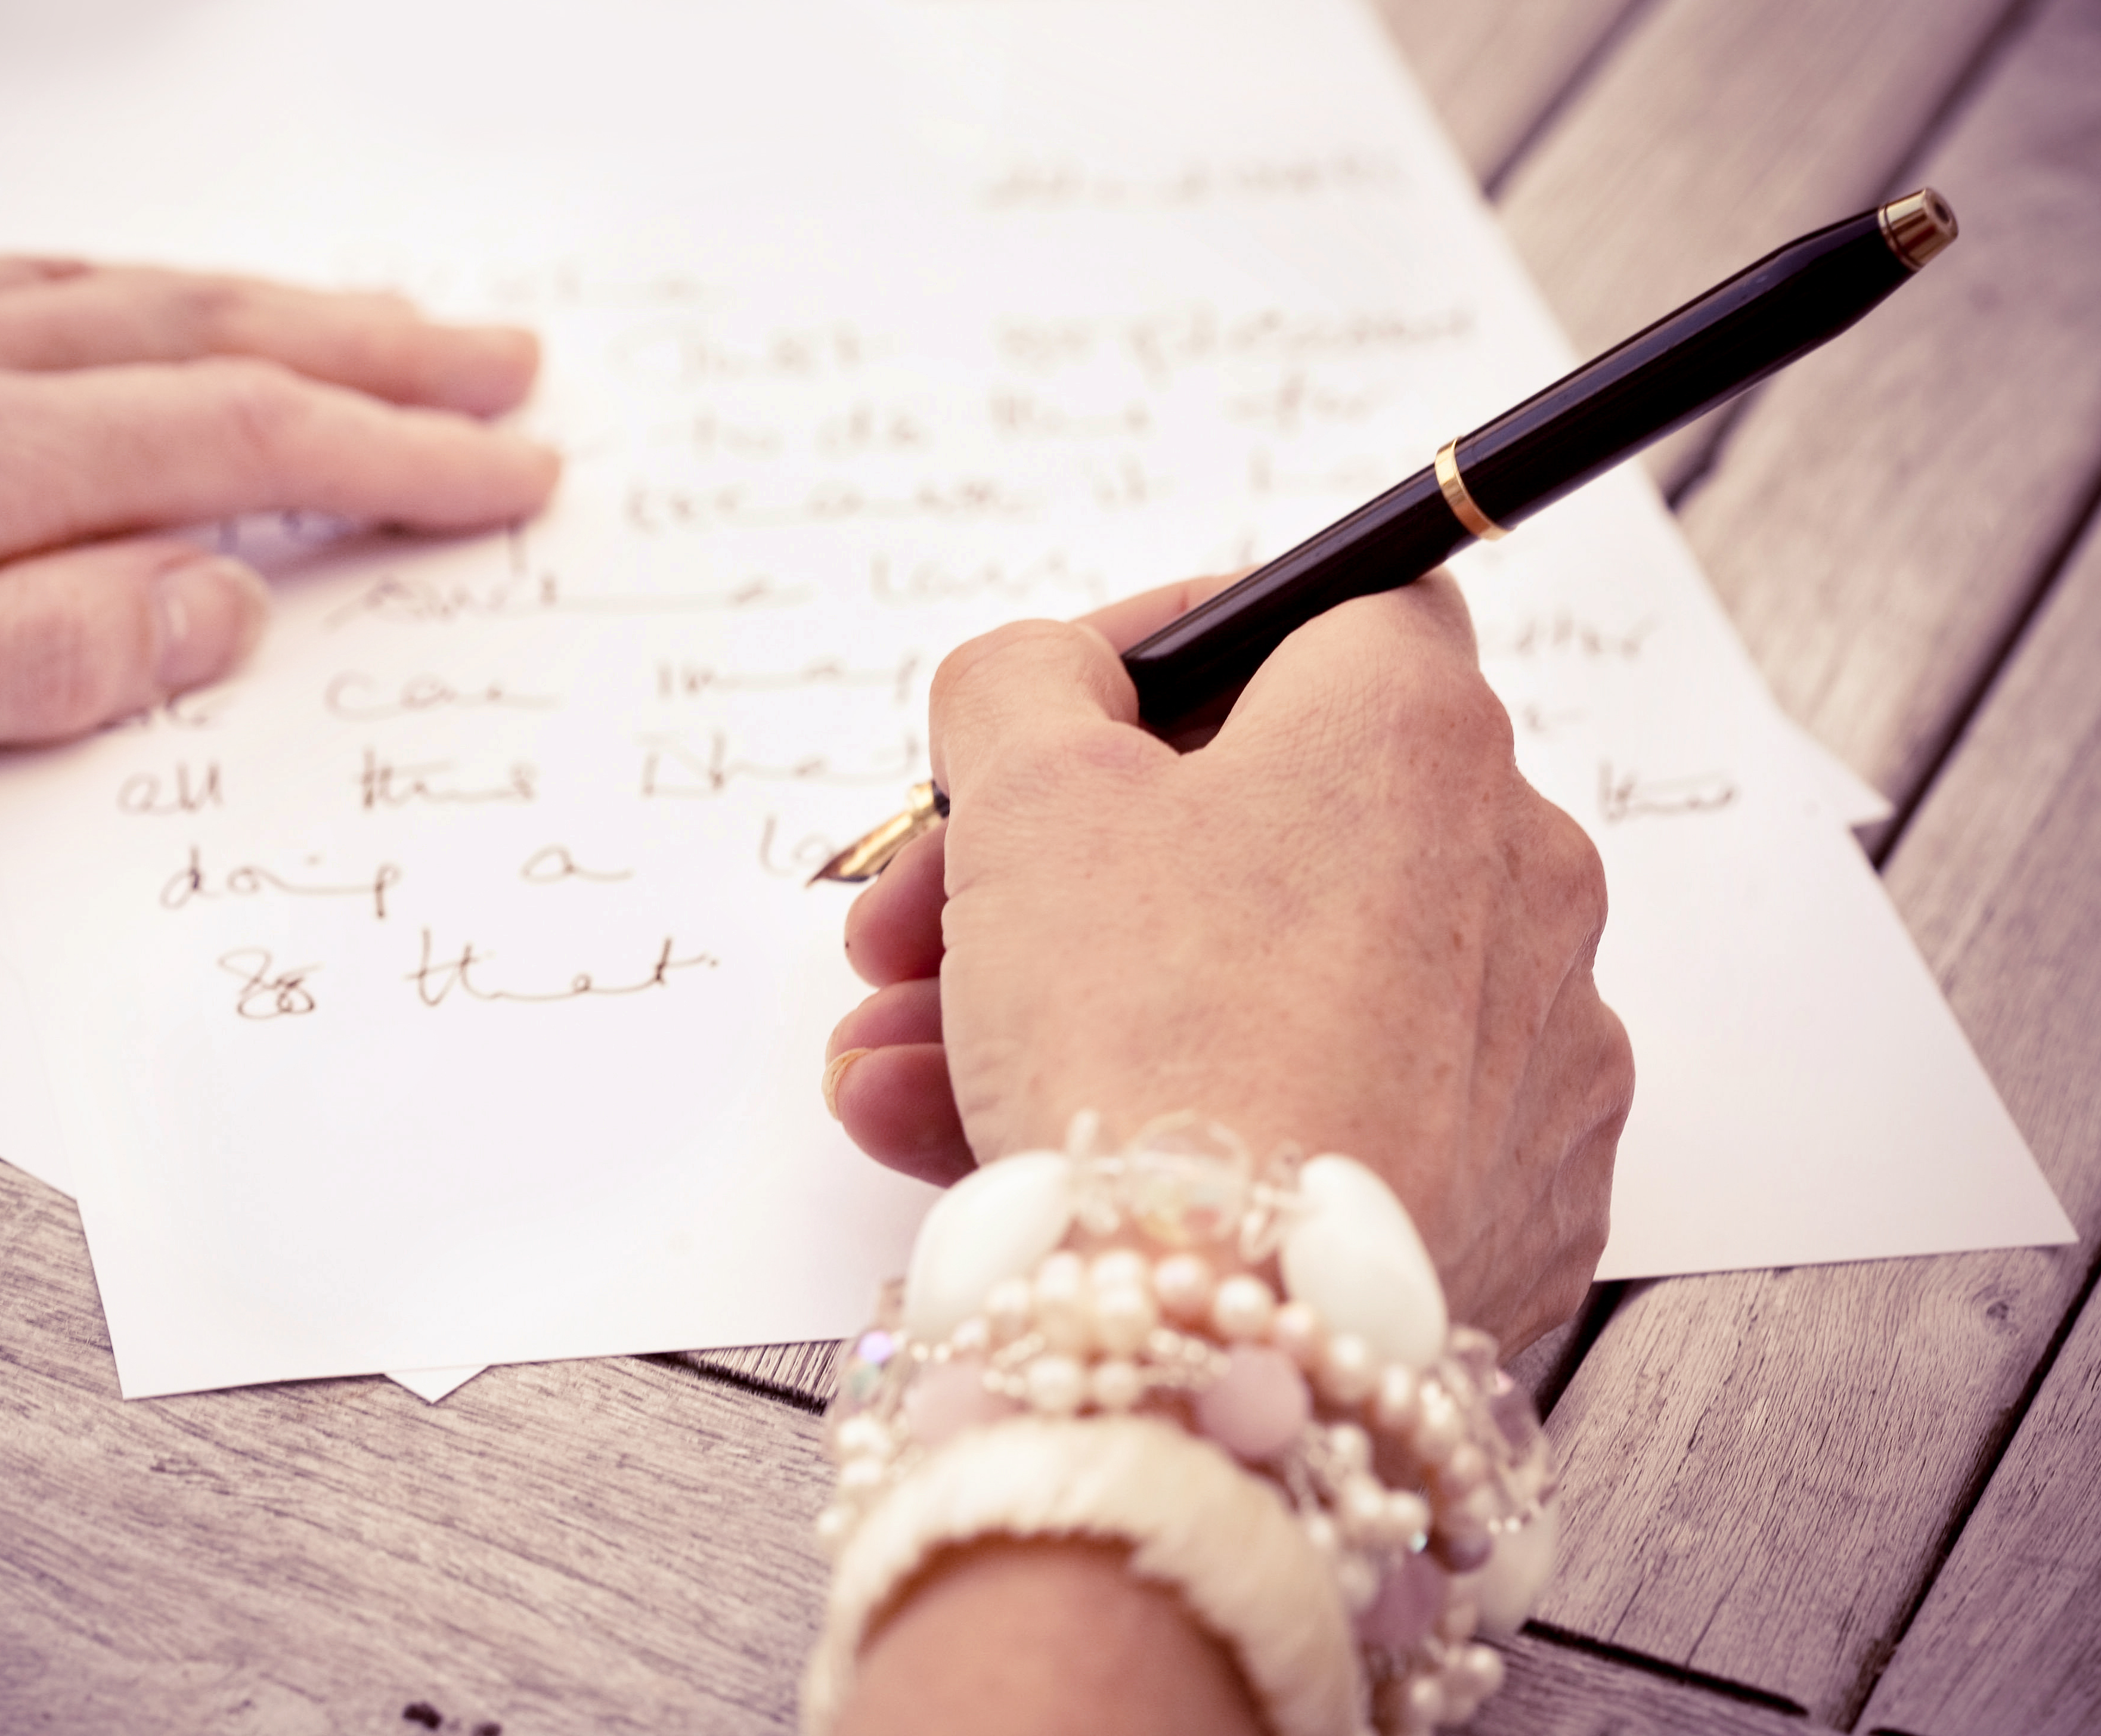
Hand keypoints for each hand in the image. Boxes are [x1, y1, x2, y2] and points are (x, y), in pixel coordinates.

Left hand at [0, 253, 558, 841]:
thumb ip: (46, 656)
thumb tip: (220, 608)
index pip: (240, 443)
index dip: (398, 459)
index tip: (509, 472)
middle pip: (207, 333)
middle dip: (380, 351)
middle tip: (504, 362)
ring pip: (116, 290)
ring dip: (271, 304)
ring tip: (372, 321)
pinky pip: (3, 278)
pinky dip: (120, 286)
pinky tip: (130, 298)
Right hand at [824, 575, 1630, 1348]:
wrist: (1238, 1325)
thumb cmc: (1143, 1022)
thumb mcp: (1025, 784)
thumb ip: (1025, 677)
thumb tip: (1058, 678)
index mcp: (1417, 731)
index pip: (1321, 616)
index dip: (1163, 656)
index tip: (1045, 727)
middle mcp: (1516, 872)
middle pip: (1256, 828)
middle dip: (1049, 874)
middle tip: (913, 937)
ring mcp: (1529, 1051)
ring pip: (1264, 989)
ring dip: (1071, 1009)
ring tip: (898, 1075)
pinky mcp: (1518, 1200)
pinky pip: (1328, 1122)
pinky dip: (1193, 1124)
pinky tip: (1018, 1156)